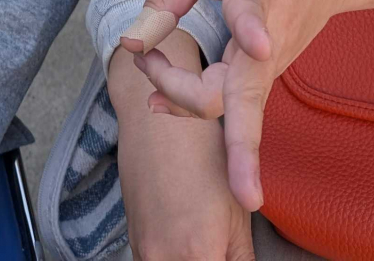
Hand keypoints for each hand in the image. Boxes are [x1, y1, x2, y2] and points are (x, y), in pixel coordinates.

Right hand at [109, 39, 254, 260]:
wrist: (159, 125)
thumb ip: (241, 256)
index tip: (233, 255)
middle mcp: (166, 258)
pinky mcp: (132, 241)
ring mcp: (144, 252)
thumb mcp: (236, 212)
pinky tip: (186, 241)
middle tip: (223, 249)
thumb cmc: (204, 160)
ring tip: (207, 241)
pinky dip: (172, 260)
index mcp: (200, 253)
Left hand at [120, 0, 353, 212]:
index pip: (253, 15)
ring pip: (231, 108)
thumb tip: (132, 42)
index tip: (258, 46)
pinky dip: (194, 104)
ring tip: (148, 66)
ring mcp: (274, 62)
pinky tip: (161, 101)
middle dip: (179, 91)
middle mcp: (271, 36)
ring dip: (182, 100)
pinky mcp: (270, 72)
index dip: (252, 30)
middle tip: (145, 60)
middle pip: (233, 91)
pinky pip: (234, 103)